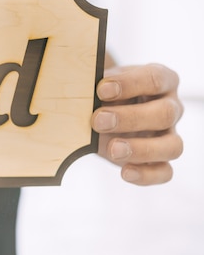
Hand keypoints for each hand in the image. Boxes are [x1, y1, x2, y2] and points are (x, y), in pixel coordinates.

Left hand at [92, 63, 183, 184]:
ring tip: (113, 149)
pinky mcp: (160, 160)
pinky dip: (146, 175)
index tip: (101, 90)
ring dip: (142, 149)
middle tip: (98, 121)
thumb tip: (82, 92)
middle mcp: (171, 107)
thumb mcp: (100, 84)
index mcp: (161, 80)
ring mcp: (169, 135)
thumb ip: (95, 85)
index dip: (130, 84)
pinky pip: (164, 172)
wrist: (101, 111)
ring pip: (173, 146)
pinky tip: (125, 172)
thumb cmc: (104, 93)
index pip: (155, 79)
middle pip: (165, 114)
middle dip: (130, 118)